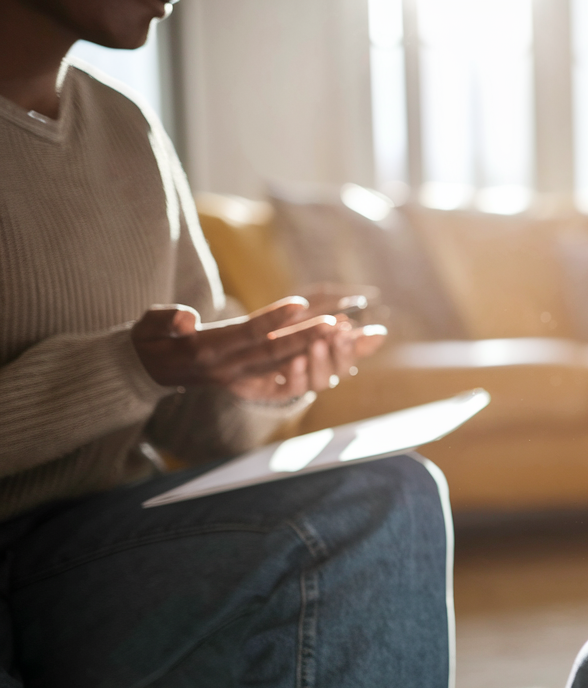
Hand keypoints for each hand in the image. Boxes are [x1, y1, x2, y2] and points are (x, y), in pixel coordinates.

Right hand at [131, 297, 334, 390]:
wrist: (149, 373)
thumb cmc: (151, 340)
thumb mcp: (148, 326)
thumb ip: (166, 319)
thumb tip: (187, 319)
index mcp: (207, 350)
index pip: (247, 333)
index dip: (274, 319)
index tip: (301, 303)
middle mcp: (228, 369)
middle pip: (273, 352)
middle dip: (306, 338)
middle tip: (335, 323)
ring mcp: (239, 379)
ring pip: (282, 365)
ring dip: (312, 351)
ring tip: (340, 333)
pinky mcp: (246, 383)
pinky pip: (280, 378)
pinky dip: (306, 366)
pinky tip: (329, 353)